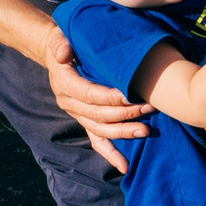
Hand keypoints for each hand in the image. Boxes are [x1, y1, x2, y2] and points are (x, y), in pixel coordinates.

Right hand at [42, 28, 151, 173]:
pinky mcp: (85, 121)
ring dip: (123, 132)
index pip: (90, 95)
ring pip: (101, 130)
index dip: (110, 97)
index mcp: (66, 85)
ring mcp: (78, 115)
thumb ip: (61, 44)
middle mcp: (69, 103)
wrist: (56, 55)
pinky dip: (110, 154)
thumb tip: (62, 53)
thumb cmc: (64, 43)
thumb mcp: (60, 38)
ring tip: (146, 131)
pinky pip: (97, 141)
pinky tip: (125, 166)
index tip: (131, 95)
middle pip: (99, 114)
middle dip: (125, 113)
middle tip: (149, 108)